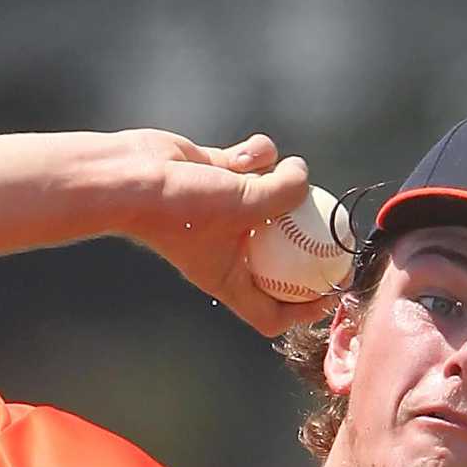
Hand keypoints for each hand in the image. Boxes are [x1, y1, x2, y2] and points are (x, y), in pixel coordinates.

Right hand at [121, 130, 342, 337]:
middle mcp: (227, 251)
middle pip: (279, 260)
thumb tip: (305, 176)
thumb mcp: (245, 204)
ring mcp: (223, 213)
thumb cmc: (181, 206)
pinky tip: (247, 152)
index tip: (329, 291)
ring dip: (279, 181)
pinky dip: (257, 155)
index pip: (271, 314)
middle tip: (334, 227)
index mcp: (229, 278)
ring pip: (270, 201)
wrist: (132, 175)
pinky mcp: (217, 176)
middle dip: (307, 243)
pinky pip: (253, 165)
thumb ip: (285, 194)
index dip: (303, 310)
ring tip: (276, 171)